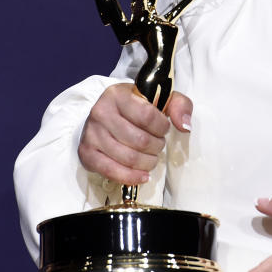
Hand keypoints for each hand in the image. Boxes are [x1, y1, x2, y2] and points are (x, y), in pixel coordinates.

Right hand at [78, 83, 192, 184]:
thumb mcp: (160, 98)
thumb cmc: (136, 106)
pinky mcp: (86, 153)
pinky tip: (143, 175)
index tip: (163, 129)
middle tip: (158, 144)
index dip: (162, 127)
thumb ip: (179, 105)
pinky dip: (131, 177)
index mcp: (118, 94)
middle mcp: (100, 112)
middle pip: (139, 140)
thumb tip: (185, 126)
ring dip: (148, 162)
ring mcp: (91, 134)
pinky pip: (112, 171)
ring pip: (129, 158)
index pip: (147, 116)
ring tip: (151, 157)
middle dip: (156, 147)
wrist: (107, 113)